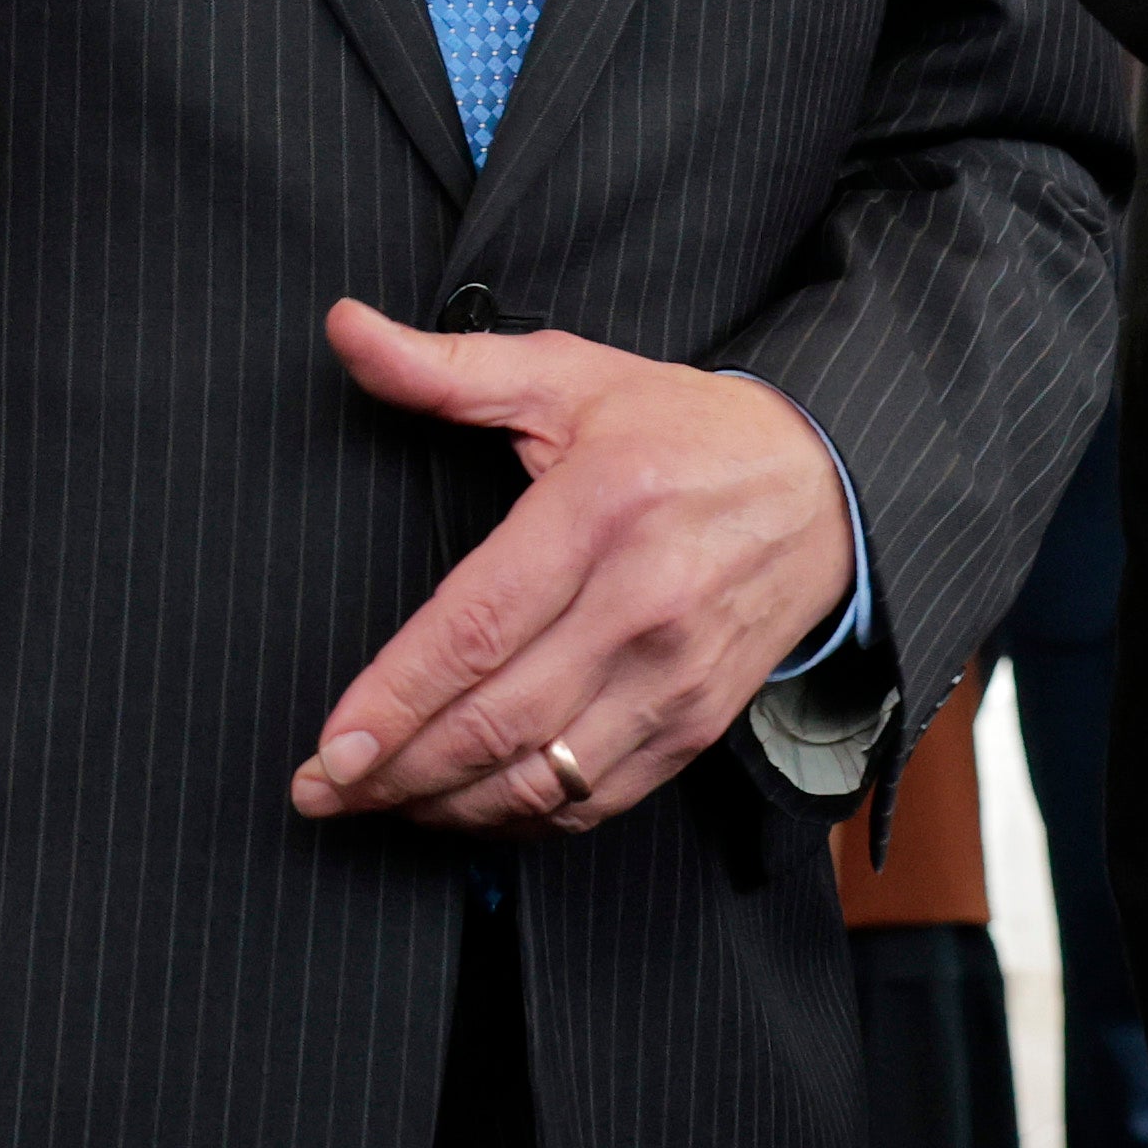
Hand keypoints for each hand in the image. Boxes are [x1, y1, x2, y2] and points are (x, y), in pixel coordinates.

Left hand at [290, 306, 857, 833]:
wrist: (825, 487)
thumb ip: (447, 367)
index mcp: (598, 513)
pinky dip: (522, 818)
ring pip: (544, 776)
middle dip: (396, 771)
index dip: (396, 699)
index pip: (477, 630)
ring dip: (450, 805)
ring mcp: (674, 676)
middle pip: (499, 719)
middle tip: (322, 791)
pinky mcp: (697, 723)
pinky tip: (466, 806)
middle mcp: (641, 606)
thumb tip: (347, 330)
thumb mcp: (568, 373)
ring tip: (377, 803)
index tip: (332, 749)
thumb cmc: (681, 428)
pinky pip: (596, 799)